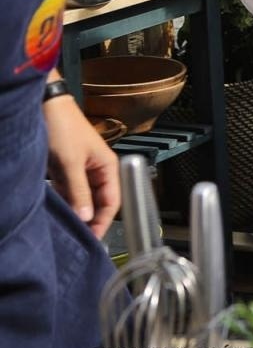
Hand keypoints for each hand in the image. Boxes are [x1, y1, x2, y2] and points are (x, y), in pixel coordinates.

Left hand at [44, 96, 119, 236]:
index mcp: (108, 167)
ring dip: (77, 212)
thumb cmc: (63, 128)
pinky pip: (69, 193)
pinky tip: (58, 214)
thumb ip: (79, 192)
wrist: (44, 107)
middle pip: (99, 203)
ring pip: (83, 199)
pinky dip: (65, 203)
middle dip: (90, 220)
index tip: (92, 239)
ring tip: (67, 230)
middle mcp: (98, 171)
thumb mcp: (70, 163)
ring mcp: (81, 171)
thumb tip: (86, 218)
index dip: (103, 222)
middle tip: (78, 239)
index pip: (112, 202)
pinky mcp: (66, 171)